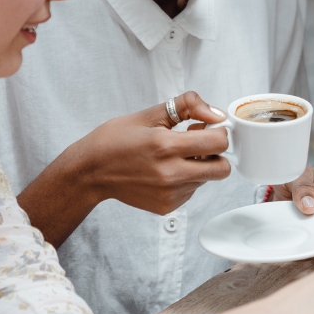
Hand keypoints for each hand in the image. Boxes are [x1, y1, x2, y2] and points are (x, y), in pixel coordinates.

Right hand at [64, 91, 231, 214]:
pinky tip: (165, 171)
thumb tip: (216, 114)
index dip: (217, 131)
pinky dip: (186, 180)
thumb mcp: (150, 113)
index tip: (205, 127)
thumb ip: (188, 106)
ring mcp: (170, 194)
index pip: (219, 142)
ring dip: (200, 166)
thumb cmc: (116, 139)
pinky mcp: (167, 207)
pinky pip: (192, 191)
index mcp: (166, 146)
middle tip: (197, 143)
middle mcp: (171, 174)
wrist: (91, 171)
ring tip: (173, 156)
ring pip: (207, 180)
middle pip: (222, 168)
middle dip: (216, 153)